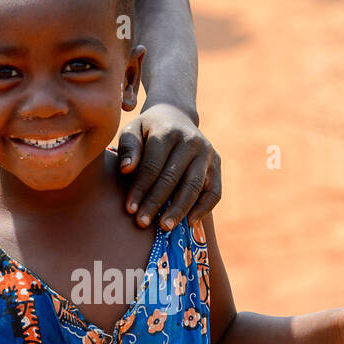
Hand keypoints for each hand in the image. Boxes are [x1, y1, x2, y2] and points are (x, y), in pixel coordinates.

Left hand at [117, 104, 220, 230]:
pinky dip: (204, 209)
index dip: (140, 189)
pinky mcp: (217, 164)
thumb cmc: (148, 130)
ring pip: (194, 186)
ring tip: (165, 227)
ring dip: (179, 209)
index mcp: (168, 131)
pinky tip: (190, 223)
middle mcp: (191, 141)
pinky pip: (214, 191)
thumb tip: (126, 169)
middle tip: (143, 223)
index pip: (152, 166)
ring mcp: (207, 153)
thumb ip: (129, 148)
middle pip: (172, 178)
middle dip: (156, 203)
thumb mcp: (133, 130)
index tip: (129, 209)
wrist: (176, 116)